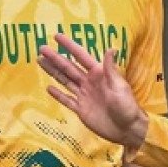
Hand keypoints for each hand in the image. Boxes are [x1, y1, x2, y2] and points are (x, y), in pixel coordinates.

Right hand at [38, 34, 147, 148]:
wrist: (127, 130)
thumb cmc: (126, 106)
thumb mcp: (119, 86)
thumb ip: (111, 69)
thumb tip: (110, 48)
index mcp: (98, 73)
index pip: (81, 56)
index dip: (69, 46)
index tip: (57, 36)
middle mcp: (88, 82)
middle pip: (68, 67)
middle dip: (55, 58)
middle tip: (41, 49)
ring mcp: (83, 95)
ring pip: (65, 80)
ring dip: (53, 71)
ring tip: (40, 62)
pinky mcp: (80, 109)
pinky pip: (67, 100)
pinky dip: (58, 94)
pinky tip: (48, 88)